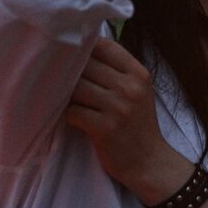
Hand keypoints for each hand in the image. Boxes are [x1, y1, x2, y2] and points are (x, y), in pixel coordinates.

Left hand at [64, 38, 178, 201]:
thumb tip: (83, 50)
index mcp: (139, 74)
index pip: (105, 46)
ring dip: (66, 94)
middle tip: (57, 77)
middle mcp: (130, 87)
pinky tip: (71, 117)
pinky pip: (73, 111)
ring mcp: (118, 107)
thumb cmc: (138, 124)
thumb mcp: (139, 91)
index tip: (72, 54)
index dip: (84, 47)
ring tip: (64, 99)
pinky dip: (67, 114)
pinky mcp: (105, 128)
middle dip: (70, 71)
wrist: (149, 161)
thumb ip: (118, 72)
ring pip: (77, 87)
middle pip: (86, 65)